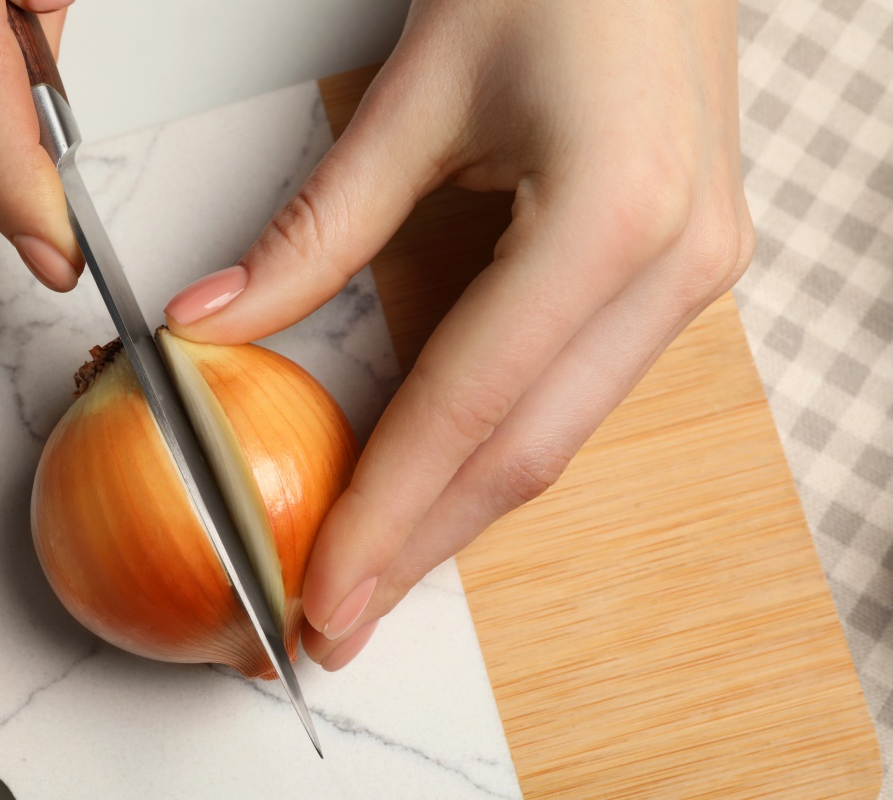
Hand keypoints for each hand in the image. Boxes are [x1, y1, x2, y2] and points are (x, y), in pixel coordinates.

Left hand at [164, 0, 753, 669]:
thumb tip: (214, 322)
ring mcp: (688, 279)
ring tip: (370, 567)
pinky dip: (492, 442)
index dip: (388, 512)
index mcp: (614, 217)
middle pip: (525, 452)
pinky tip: (432, 478)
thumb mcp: (420, 93)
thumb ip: (320, 227)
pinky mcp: (671, 276)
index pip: (470, 407)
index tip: (320, 592)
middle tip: (333, 622)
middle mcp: (673, 268)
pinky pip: (571, 389)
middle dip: (421, 546)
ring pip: (554, 433)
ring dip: (455, 506)